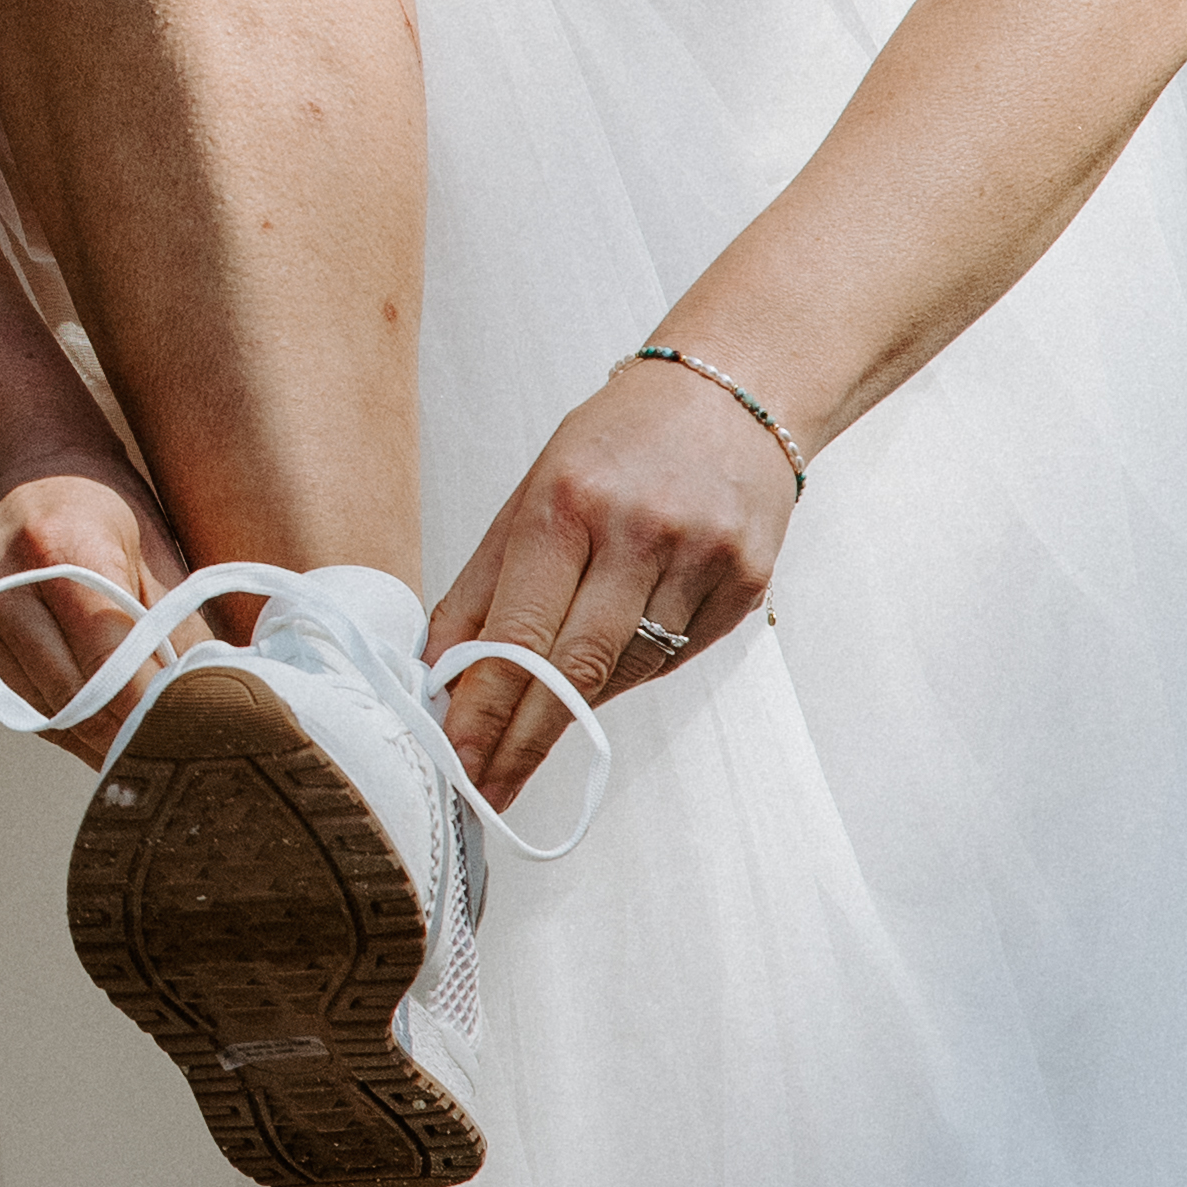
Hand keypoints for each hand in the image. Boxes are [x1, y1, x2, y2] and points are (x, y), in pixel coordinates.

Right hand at [0, 460, 181, 737]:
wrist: (12, 468)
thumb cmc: (94, 505)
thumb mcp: (152, 544)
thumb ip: (179, 621)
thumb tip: (216, 693)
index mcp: (57, 548)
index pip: (110, 662)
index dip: (152, 710)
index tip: (189, 738)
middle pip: (70, 697)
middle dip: (125, 733)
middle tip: (168, 752)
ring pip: (36, 712)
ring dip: (90, 736)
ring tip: (132, 744)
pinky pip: (5, 705)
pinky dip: (49, 720)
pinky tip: (83, 717)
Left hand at [427, 365, 794, 799]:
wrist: (732, 394)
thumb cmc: (616, 444)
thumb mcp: (531, 493)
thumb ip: (484, 587)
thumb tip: (437, 673)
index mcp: (566, 502)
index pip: (516, 634)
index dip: (483, 711)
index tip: (456, 761)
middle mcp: (638, 530)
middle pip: (572, 670)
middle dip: (521, 742)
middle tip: (486, 792)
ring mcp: (701, 558)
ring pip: (627, 672)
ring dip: (576, 711)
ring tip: (538, 731)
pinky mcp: (748, 583)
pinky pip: (677, 658)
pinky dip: (633, 673)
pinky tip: (610, 669)